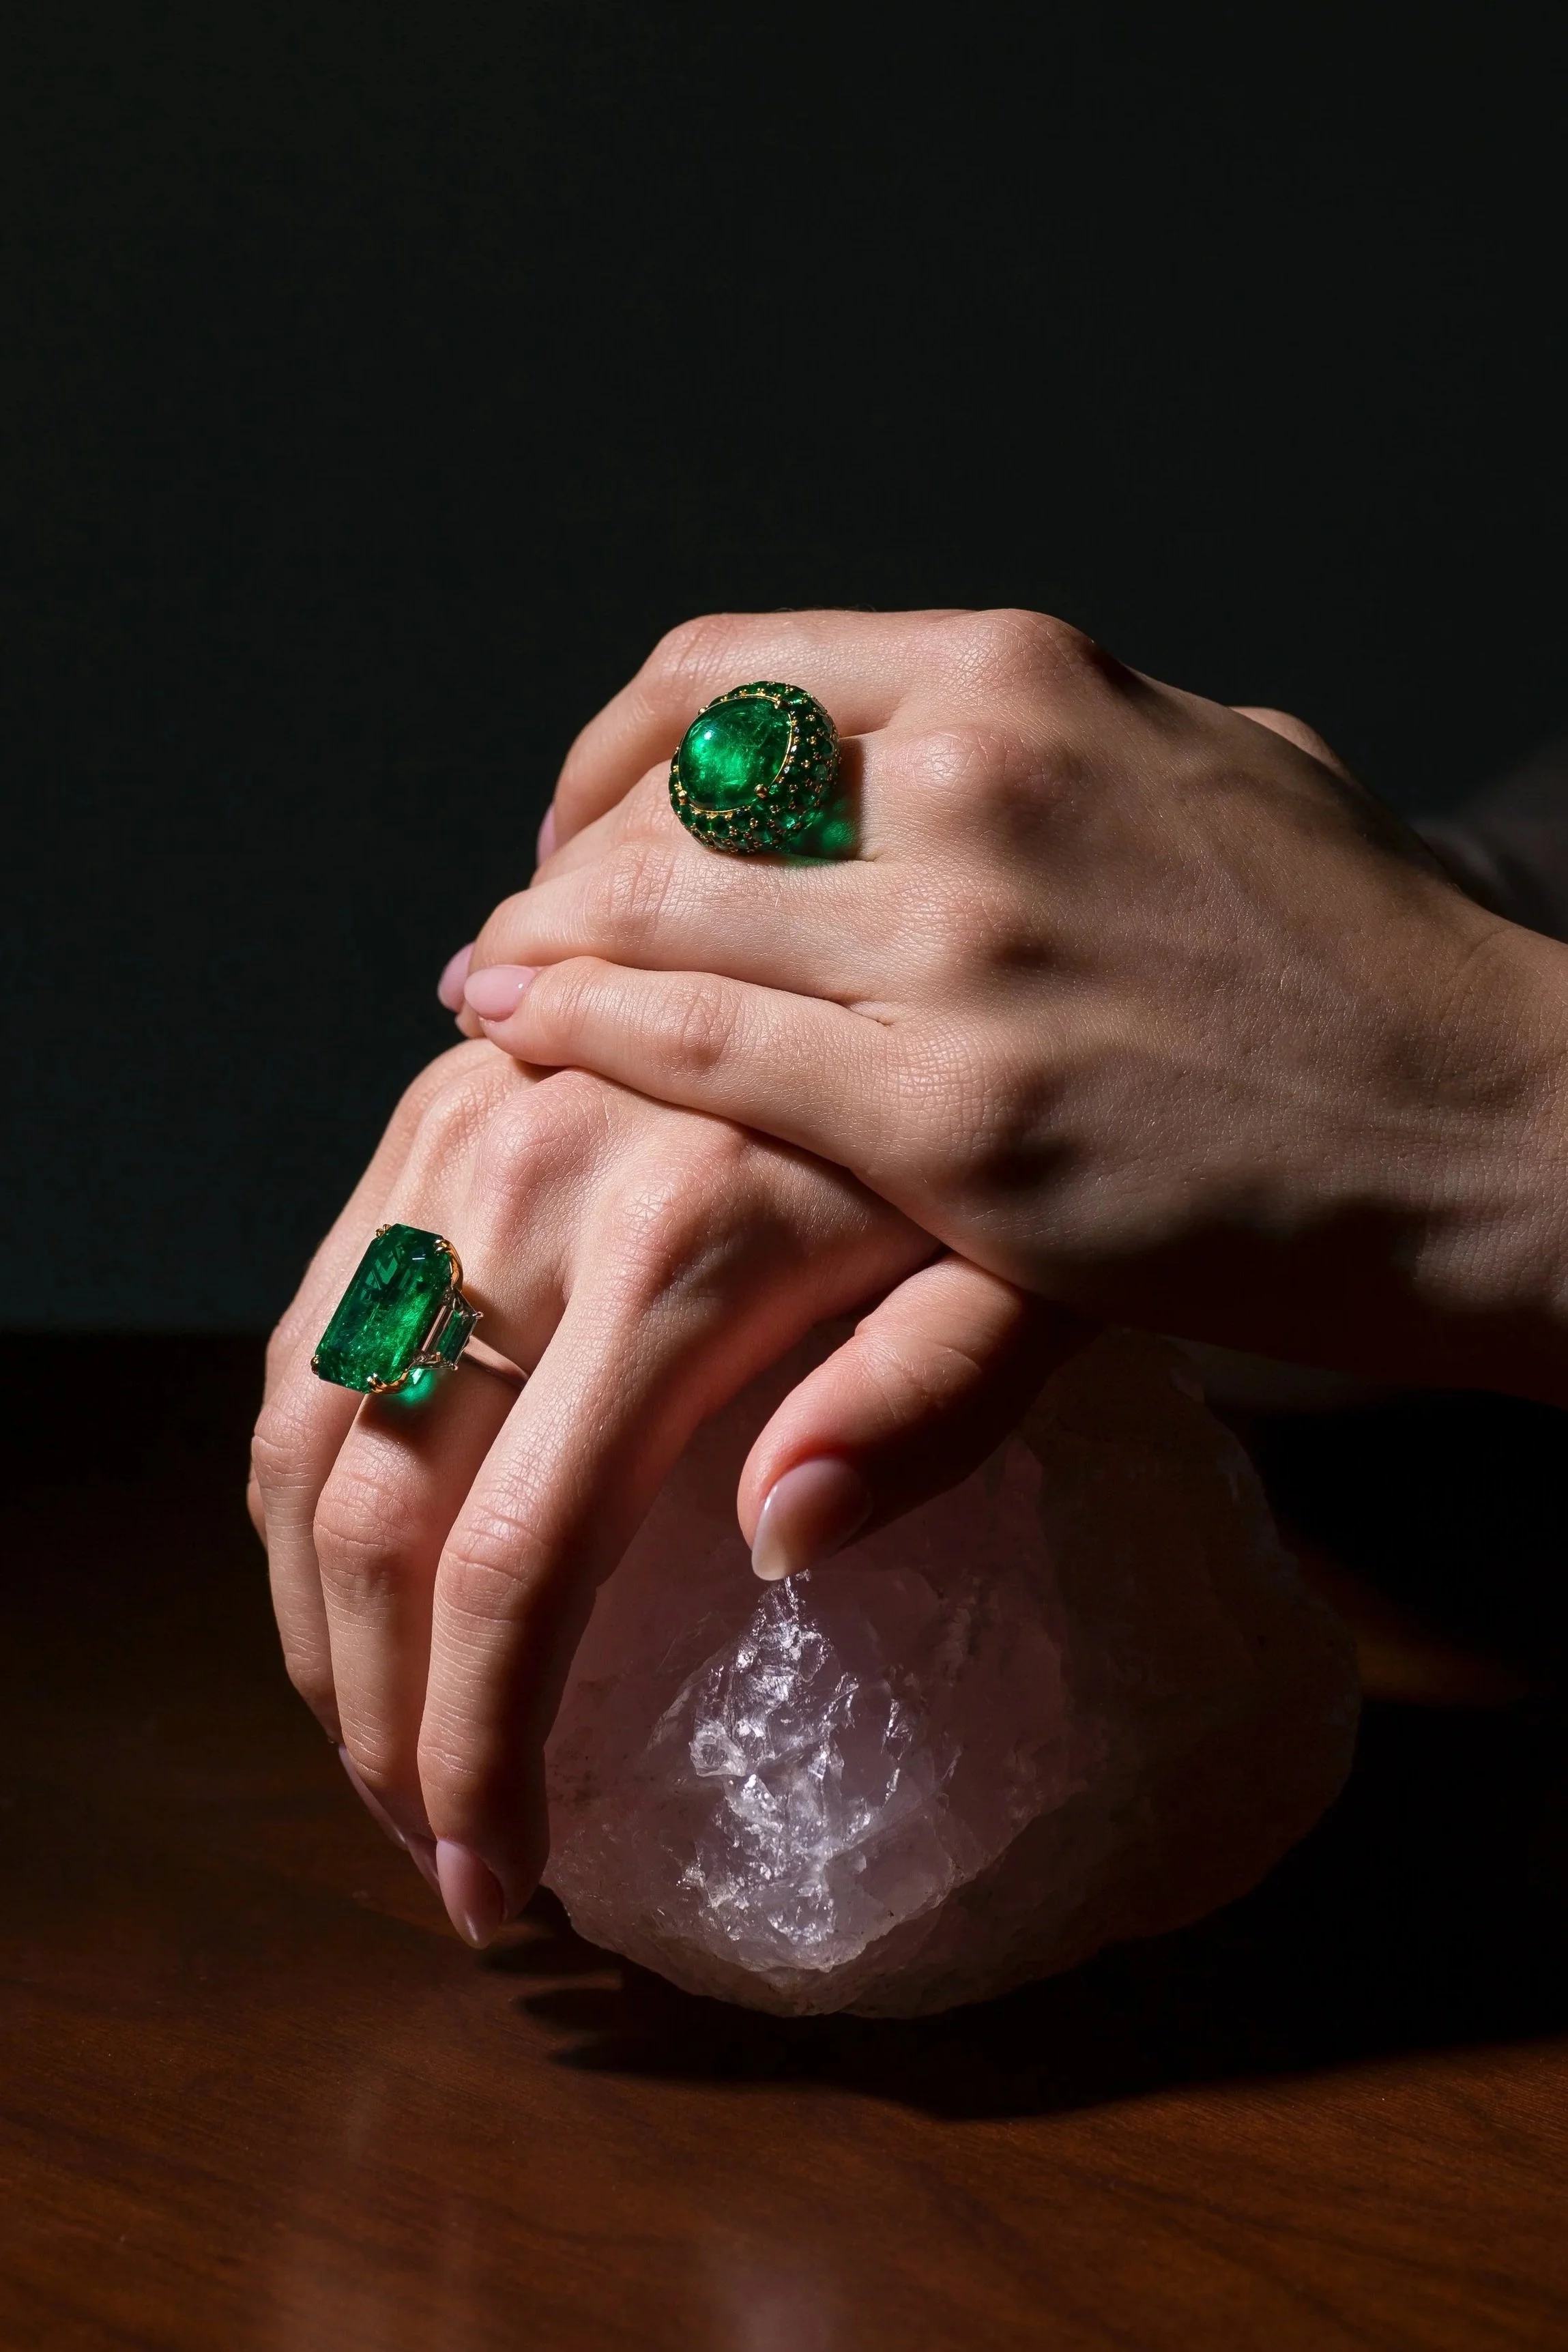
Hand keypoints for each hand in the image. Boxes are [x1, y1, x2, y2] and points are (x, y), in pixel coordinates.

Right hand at [250, 1040, 1082, 1940]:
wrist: (915, 915)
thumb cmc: (1001, 1127)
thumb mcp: (1034, 1260)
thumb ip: (934, 1399)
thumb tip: (776, 1543)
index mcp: (685, 1244)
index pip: (521, 1559)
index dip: (481, 1751)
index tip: (497, 1881)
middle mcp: (533, 1183)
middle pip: (376, 1511)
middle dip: (377, 1722)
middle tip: (428, 1853)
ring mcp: (458, 1134)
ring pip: (302, 1422)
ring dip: (309, 1618)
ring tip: (373, 1744)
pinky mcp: (431, 1111)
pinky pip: (308, 1321)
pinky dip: (301, 1476)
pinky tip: (347, 1575)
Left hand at [459, 607, 1567, 1402]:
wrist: (1504, 1132)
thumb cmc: (1366, 963)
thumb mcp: (1212, 770)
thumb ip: (1056, 745)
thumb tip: (939, 742)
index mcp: (1030, 677)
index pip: (727, 675)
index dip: (614, 756)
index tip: (588, 824)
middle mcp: (981, 778)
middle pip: (667, 798)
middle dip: (561, 871)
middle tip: (520, 929)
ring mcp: (963, 950)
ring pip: (652, 922)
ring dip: (538, 954)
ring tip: (492, 990)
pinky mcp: (959, 1120)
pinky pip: (697, 1054)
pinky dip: (579, 1037)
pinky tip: (522, 1045)